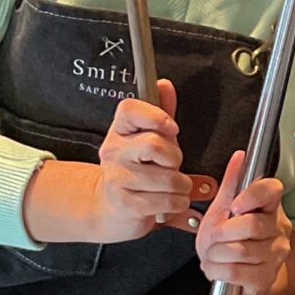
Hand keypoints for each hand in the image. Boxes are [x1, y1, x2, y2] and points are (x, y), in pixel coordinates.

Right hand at [87, 83, 189, 239]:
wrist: (113, 209)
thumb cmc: (138, 171)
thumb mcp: (149, 140)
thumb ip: (159, 114)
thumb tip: (164, 85)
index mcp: (119, 131)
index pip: (130, 109)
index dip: (156, 116)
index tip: (171, 128)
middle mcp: (113, 152)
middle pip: (153, 144)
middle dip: (175, 157)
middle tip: (173, 166)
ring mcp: (116, 179)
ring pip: (166, 177)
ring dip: (181, 185)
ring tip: (175, 187)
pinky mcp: (125, 204)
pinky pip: (166, 200)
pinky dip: (178, 203)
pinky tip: (171, 201)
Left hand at [194, 151, 292, 294]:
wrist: (237, 278)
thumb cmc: (230, 241)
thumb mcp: (224, 209)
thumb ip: (231, 183)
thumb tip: (239, 156)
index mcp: (270, 206)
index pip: (271, 190)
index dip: (251, 196)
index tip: (235, 206)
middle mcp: (278, 228)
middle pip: (251, 225)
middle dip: (221, 233)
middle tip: (214, 238)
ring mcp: (275, 254)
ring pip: (241, 251)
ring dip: (216, 255)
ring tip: (213, 255)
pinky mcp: (266, 277)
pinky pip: (237, 272)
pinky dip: (218, 271)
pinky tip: (216, 268)